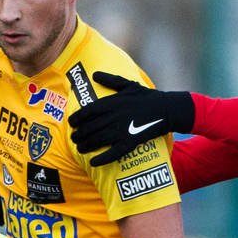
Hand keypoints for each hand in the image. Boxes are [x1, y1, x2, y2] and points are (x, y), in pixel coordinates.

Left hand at [69, 72, 195, 164]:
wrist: (167, 109)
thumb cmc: (147, 96)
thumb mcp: (128, 84)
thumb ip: (110, 80)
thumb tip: (94, 74)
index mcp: (112, 103)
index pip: (87, 112)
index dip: (77, 119)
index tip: (71, 123)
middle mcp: (114, 117)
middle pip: (90, 128)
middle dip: (79, 134)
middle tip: (74, 138)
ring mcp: (122, 131)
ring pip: (98, 140)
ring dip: (86, 146)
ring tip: (80, 148)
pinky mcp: (131, 142)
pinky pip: (113, 153)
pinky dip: (102, 158)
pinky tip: (93, 162)